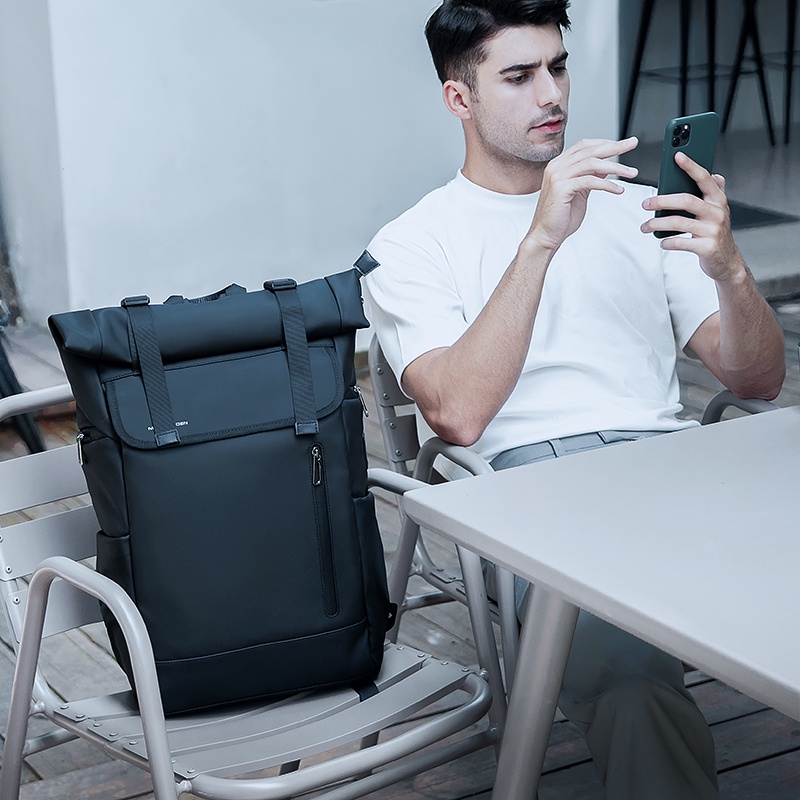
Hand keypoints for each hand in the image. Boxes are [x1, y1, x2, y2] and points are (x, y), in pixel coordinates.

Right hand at [527, 137, 639, 251]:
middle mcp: (556, 167)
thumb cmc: (561, 217)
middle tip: (632, 144)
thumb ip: (591, 176)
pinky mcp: (561, 188)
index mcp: (559, 165)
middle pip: (590, 150)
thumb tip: (606, 165)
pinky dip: (607, 184)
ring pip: (592, 163)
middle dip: (615, 147)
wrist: (546, 235)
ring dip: (616, 166)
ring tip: (631, 172)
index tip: (624, 143)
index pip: (585, 146)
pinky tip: (618, 190)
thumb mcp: (581, 192)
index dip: (606, 143)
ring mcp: (557, 176)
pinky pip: (589, 181)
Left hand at [640, 151, 744, 282]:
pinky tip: (661, 241)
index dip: (691, 166)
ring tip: (645, 227)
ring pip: (678, 222)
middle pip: (686, 200)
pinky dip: (667, 242)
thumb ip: (714, 194)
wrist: (727, 261)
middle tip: (645, 204)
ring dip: (656, 224)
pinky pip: (680, 242)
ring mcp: (713, 231)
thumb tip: (715, 174)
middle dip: (662, 201)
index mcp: (718, 200)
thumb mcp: (717, 212)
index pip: (704, 178)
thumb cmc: (715, 234)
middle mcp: (718, 212)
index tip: (677, 156)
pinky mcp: (707, 248)